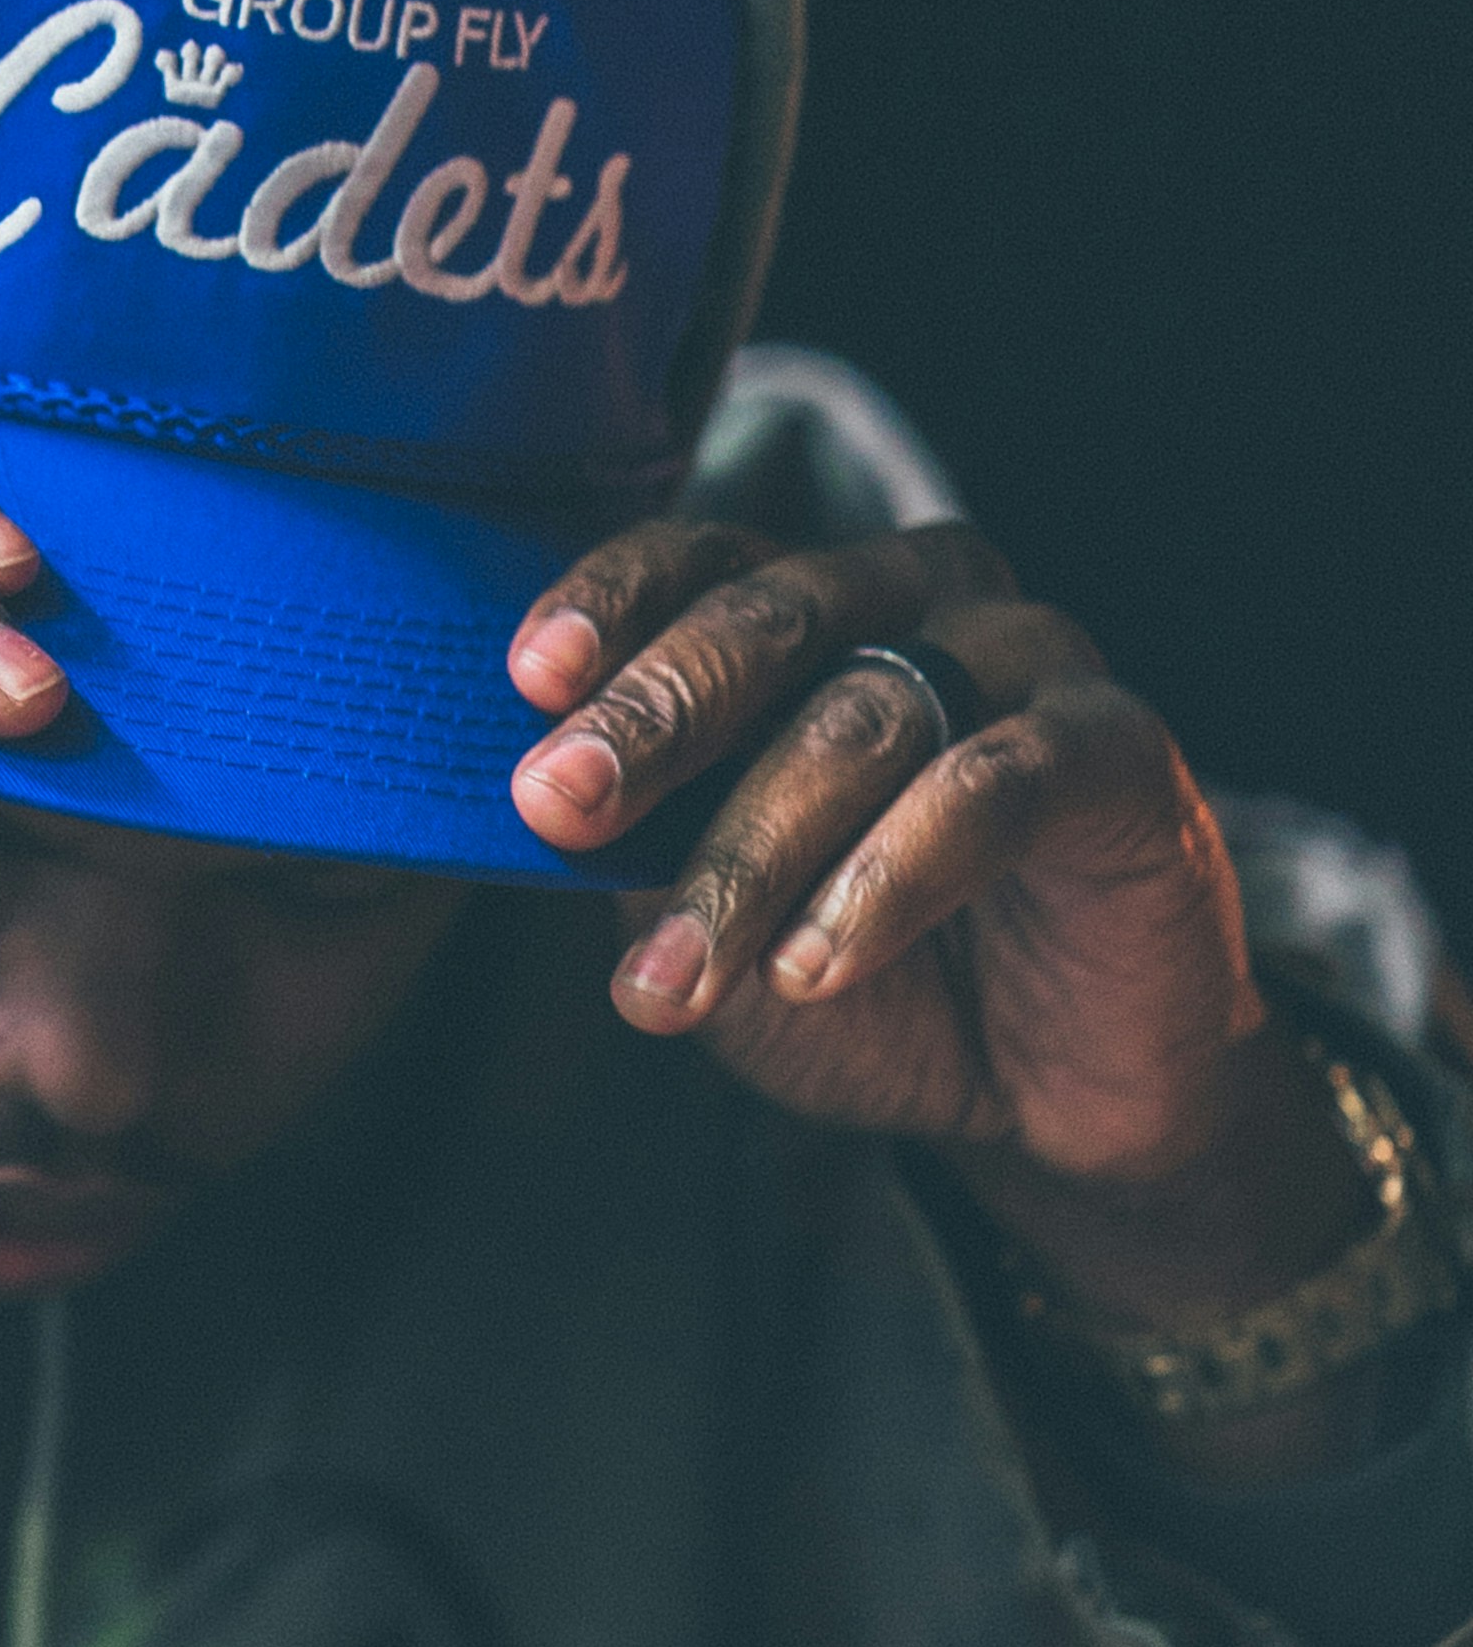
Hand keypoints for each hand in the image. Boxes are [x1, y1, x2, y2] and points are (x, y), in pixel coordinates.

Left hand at [505, 517, 1379, 1412]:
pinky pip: (993, 786)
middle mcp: (921, 602)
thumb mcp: (722, 914)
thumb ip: (641, 851)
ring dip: (752, 851)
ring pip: (868, 716)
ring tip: (679, 971)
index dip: (613, 603)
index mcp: (815, 613)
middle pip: (776, 619)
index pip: (701, 560)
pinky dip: (890, 878)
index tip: (526, 680)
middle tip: (560, 801)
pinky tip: (813, 964)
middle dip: (656, 713)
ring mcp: (1030, 662)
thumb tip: (526, 819)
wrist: (1052, 1086)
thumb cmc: (868, 970)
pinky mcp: (1119, 751)